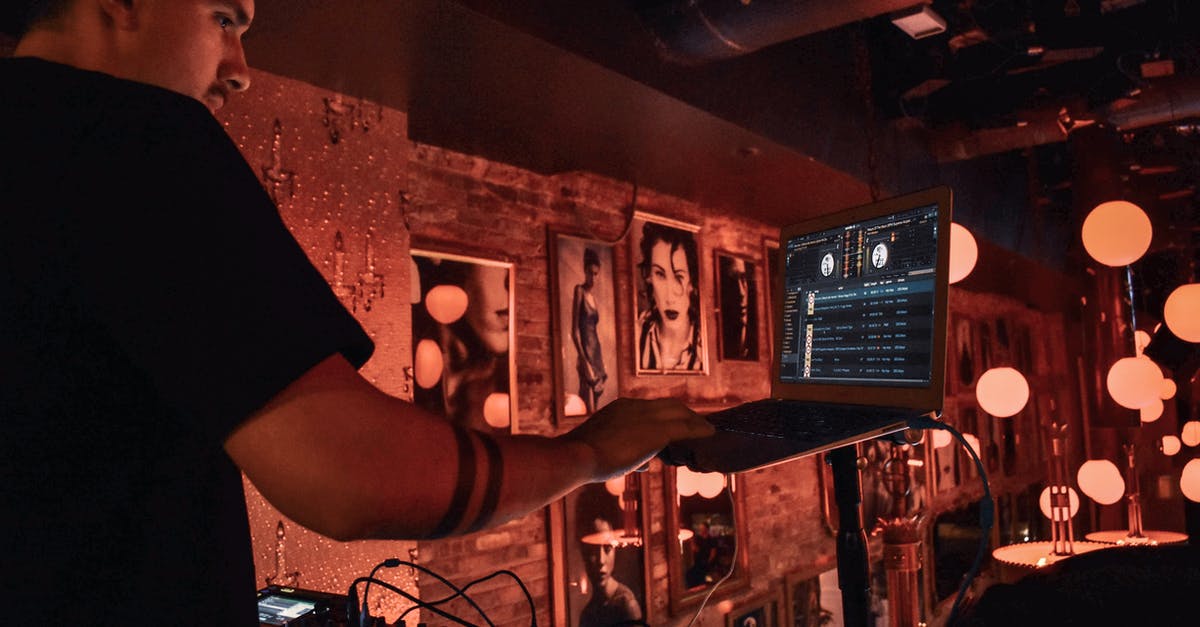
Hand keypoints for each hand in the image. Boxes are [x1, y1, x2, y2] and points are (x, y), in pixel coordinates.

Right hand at [563, 397, 714, 480]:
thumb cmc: (582, 459)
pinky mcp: (656, 430)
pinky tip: (712, 434)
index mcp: (620, 409)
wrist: (577, 456)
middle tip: (698, 425)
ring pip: (680, 413)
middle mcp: (634, 406)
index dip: (666, 417)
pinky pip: (685, 427)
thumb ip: (625, 455)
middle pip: (669, 406)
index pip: (650, 409)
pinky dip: (700, 429)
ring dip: (695, 421)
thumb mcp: (603, 452)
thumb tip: (644, 464)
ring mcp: (646, 416)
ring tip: (708, 430)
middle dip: (684, 415)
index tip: (675, 426)